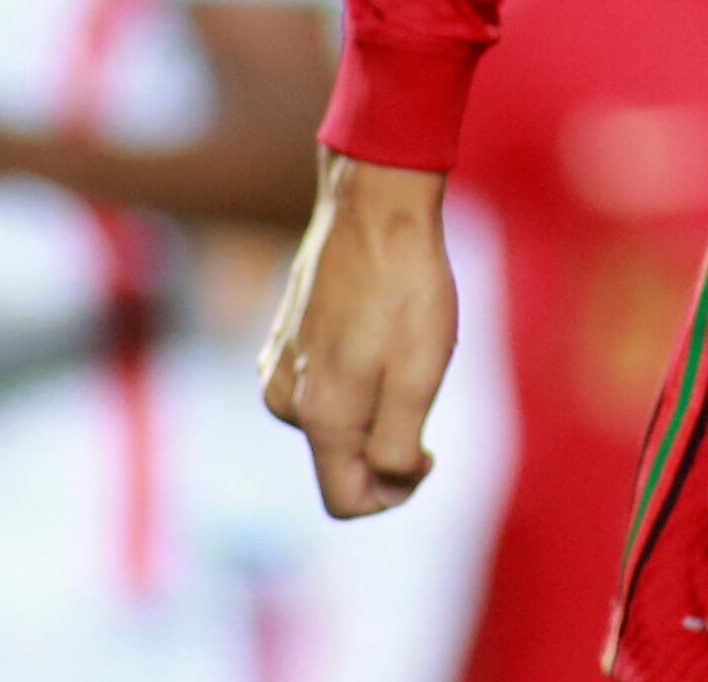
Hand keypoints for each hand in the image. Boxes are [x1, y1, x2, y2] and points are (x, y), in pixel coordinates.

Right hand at [258, 150, 455, 517]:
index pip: (346, 501)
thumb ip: (399, 447)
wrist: (374, 206)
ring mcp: (279, 367)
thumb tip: (388, 485)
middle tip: (421, 381)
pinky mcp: (283, 341)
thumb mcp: (420, 375)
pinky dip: (354, 376)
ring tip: (401, 347)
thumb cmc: (406, 287)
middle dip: (386, 442)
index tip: (429, 449)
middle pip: (340, 463)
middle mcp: (286, 400)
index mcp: (319, 416)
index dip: (395, 493)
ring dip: (372, 405)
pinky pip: (322, 387)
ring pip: (333, 423)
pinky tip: (377, 329)